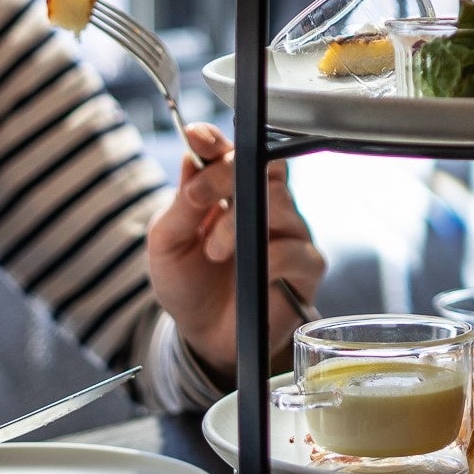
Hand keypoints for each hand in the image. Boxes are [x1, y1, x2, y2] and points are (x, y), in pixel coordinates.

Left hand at [146, 123, 325, 383]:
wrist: (205, 336)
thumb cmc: (189, 284)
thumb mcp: (166, 244)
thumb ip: (180, 205)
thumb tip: (191, 160)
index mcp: (232, 191)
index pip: (234, 152)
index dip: (217, 140)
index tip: (195, 137)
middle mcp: (267, 204)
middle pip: (265, 166)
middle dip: (227, 174)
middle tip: (198, 197)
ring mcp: (290, 232)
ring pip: (279, 202)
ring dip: (236, 224)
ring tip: (213, 251)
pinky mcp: (306, 266)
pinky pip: (295, 250)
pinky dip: (267, 257)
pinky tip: (249, 270)